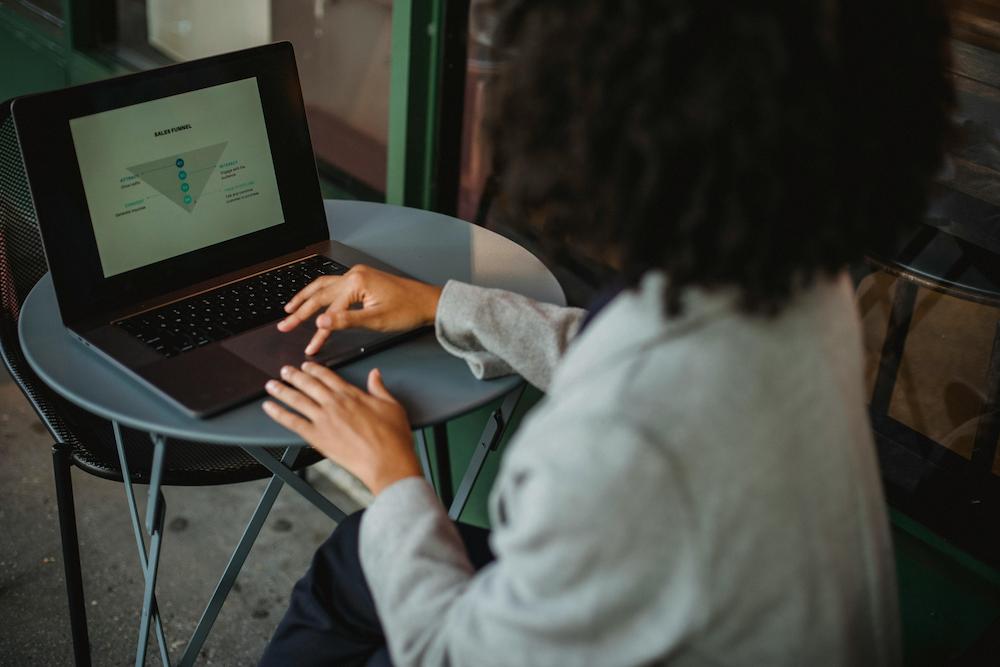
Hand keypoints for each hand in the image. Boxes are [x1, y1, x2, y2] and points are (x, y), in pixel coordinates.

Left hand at [262, 362, 421, 494]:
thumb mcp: (392, 406)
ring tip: (271, 385)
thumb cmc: (392, 438)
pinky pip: (292, 422)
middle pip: (308, 384)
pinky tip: (269, 407)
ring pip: (297, 399)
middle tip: (284, 370)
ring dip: (282, 390)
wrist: (386, 462)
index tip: (306, 366)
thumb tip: (375, 374)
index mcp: (351, 394)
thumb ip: (379, 388)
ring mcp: (323, 420)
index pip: (328, 376)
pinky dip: (279, 413)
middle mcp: (334, 404)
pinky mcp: (317, 437)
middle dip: (294, 376)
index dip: (315, 369)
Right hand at [277, 264, 442, 354]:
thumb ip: (346, 321)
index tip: (310, 347)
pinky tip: (314, 298)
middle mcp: (353, 274)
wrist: (428, 302)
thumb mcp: (376, 320)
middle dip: (300, 311)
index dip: (318, 332)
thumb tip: (321, 322)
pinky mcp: (362, 279)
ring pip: (323, 285)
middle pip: (320, 294)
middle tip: (284, 324)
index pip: (330, 311)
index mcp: (356, 282)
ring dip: (306, 297)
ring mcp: (357, 275)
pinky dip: (320, 293)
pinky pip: (334, 285)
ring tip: (290, 308)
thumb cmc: (408, 310)